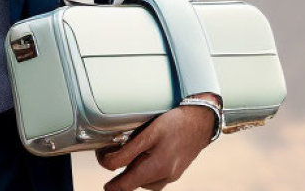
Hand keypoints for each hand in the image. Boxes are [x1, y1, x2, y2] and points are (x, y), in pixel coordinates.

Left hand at [95, 97, 217, 190]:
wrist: (201, 120)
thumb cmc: (176, 123)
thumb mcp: (148, 133)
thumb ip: (129, 150)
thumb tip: (110, 161)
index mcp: (157, 168)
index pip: (125, 185)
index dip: (110, 182)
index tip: (102, 165)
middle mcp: (165, 176)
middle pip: (134, 185)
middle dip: (119, 179)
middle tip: (108, 161)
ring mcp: (172, 175)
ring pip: (144, 184)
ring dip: (132, 176)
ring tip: (123, 161)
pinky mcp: (176, 171)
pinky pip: (155, 179)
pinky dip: (144, 172)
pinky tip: (141, 160)